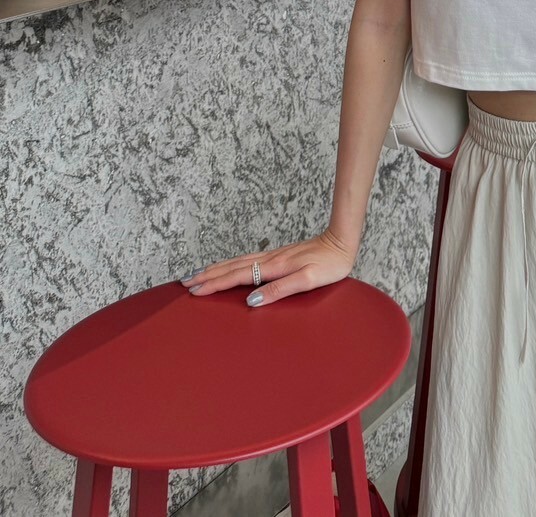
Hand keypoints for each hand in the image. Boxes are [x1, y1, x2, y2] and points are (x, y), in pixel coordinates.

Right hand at [180, 226, 357, 307]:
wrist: (342, 242)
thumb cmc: (330, 264)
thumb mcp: (308, 280)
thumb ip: (280, 289)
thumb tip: (252, 301)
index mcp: (274, 267)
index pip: (237, 277)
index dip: (215, 284)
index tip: (194, 290)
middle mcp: (269, 259)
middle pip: (231, 267)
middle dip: (207, 275)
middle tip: (184, 282)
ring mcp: (272, 256)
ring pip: (237, 262)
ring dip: (216, 268)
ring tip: (197, 273)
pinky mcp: (278, 256)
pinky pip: (246, 259)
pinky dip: (231, 264)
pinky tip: (228, 266)